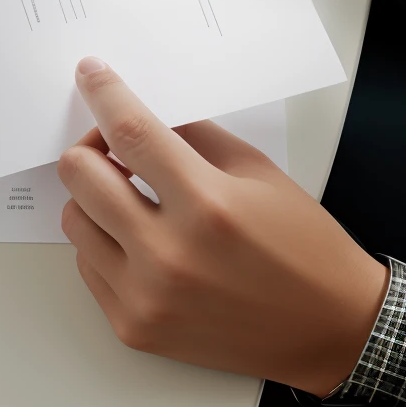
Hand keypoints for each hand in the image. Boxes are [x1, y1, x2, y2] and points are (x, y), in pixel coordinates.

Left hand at [57, 58, 386, 395]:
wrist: (331, 332)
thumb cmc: (303, 248)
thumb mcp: (259, 175)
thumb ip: (195, 138)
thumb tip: (141, 110)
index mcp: (209, 206)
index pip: (131, 133)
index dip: (104, 95)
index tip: (90, 74)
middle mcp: (169, 254)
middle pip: (80, 175)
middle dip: (90, 148)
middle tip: (114, 149)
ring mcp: (146, 296)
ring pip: (74, 219)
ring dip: (96, 200)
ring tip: (133, 201)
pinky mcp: (133, 327)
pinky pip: (87, 265)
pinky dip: (105, 243)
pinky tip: (140, 242)